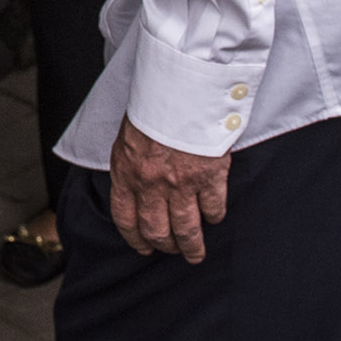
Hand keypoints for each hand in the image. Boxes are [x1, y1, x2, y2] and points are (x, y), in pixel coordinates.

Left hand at [107, 118, 230, 260]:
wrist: (182, 87)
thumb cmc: (155, 104)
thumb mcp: (128, 136)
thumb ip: (131, 164)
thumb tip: (134, 184)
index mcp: (126, 172)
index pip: (126, 218)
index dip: (134, 238)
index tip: (142, 247)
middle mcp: (151, 184)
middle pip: (156, 230)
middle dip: (165, 246)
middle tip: (173, 251)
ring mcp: (181, 183)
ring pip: (186, 228)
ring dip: (192, 245)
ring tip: (195, 254)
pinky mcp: (209, 177)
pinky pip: (213, 207)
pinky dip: (214, 216)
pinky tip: (214, 218)